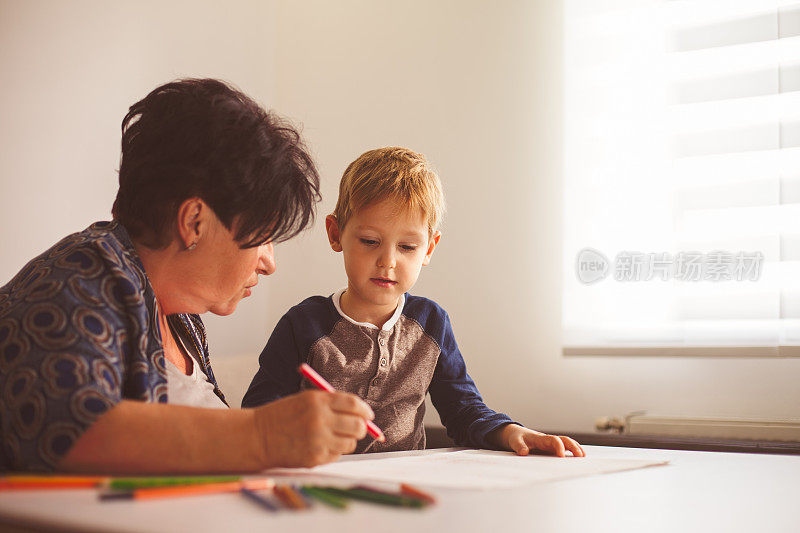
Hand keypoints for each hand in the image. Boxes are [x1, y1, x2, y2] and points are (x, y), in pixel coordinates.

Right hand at [252, 390, 374, 467]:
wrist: (257, 436)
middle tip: (357, 428)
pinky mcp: (315, 458)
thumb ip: (332, 404)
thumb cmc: (282, 416)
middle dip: (361, 427)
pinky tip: (319, 446)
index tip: (368, 415)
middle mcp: (320, 420)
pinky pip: (337, 455)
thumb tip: (361, 413)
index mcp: (318, 401)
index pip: (354, 404)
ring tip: (333, 437)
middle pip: (358, 426)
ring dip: (347, 440)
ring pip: (350, 443)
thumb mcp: (305, 400)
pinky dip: (333, 451)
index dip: (365, 411)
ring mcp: (318, 440)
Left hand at [493, 424, 584, 456]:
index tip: (562, 456)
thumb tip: (524, 452)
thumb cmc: (517, 438)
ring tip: (584, 457)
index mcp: (541, 438)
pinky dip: (573, 452)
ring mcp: (552, 444)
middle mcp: (549, 440)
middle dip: (573, 446)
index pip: (553, 440)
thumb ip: (519, 446)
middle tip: (580, 456)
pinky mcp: (552, 449)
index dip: (559, 446)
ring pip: (567, 443)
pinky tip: (579, 459)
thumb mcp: (515, 442)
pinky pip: (565, 448)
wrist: (517, 434)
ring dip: (576, 448)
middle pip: (565, 440)